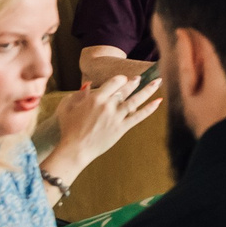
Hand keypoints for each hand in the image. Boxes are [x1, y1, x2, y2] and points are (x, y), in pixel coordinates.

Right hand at [48, 73, 162, 176]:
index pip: (115, 82)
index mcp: (96, 98)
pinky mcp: (121, 128)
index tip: (123, 79)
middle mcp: (108, 105)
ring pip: (136, 100)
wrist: (75, 149)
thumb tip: (89, 84)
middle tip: (141, 78)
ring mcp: (116, 117)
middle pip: (126, 89)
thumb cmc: (68, 128)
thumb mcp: (67, 107)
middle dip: (135, 82)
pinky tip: (158, 102)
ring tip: (158, 82)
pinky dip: (149, 109)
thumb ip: (78, 94)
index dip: (121, 79)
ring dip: (148, 90)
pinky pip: (138, 116)